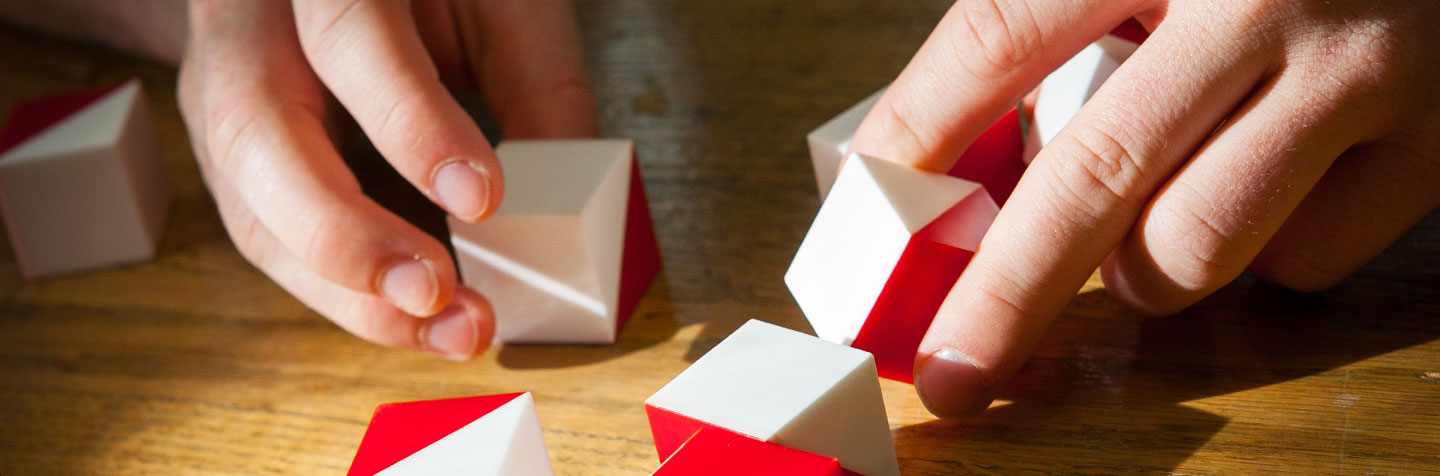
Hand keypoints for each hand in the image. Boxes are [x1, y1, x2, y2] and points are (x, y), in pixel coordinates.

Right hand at [177, 0, 595, 359]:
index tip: (482, 198)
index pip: (346, 39)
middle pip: (256, 138)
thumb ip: (535, 84)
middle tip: (432, 294)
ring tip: (445, 329)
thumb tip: (573, 205)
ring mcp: (222, 95)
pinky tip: (411, 319)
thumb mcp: (499, 3)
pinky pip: (271, 240)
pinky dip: (343, 293)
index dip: (410, 124)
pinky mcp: (234, 160)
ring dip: (347, 291)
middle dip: (345, 235)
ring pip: (252, 211)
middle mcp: (246, 31)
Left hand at [849, 0, 1439, 417]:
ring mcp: (1358, 70)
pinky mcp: (1436, 141)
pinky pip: (1301, 261)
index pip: (996, 39)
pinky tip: (1276, 184)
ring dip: (1141, 270)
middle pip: (1090, 180)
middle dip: (1002, 297)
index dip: (915, 136)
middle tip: (953, 372)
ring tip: (1157, 214)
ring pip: (1192, 246)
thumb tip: (940, 175)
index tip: (867, 215)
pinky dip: (1262, 254)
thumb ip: (1061, 32)